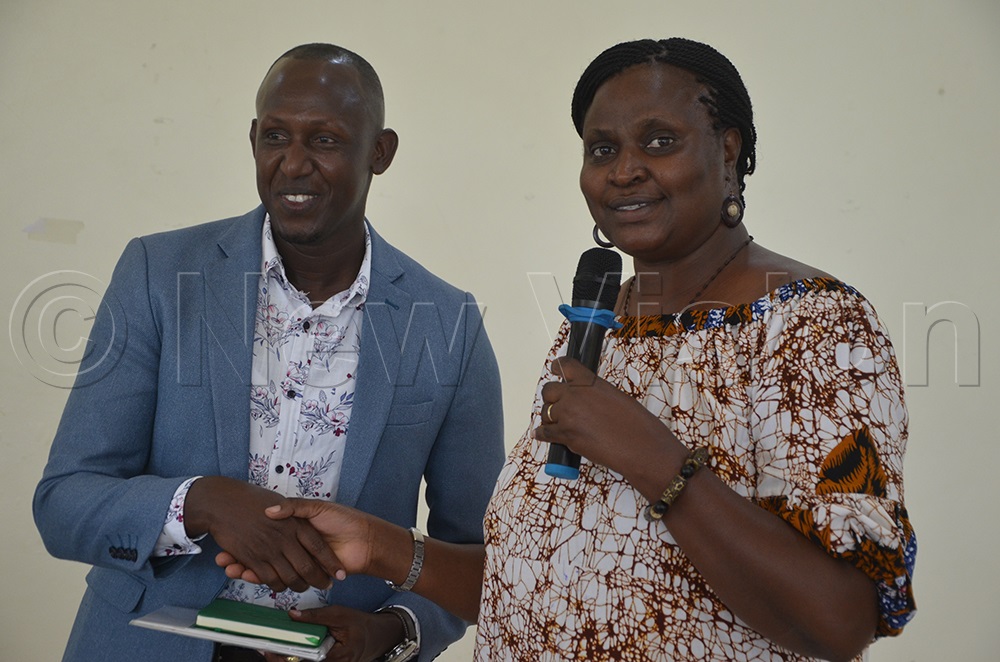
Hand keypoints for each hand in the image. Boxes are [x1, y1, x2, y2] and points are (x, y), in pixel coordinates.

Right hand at [185, 476, 342, 592]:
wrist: (221, 501)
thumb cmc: (251, 498)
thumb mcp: (278, 498)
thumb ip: (296, 510)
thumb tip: (309, 527)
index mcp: (295, 522)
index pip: (318, 546)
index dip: (330, 561)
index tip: (339, 573)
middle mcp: (285, 537)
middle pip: (307, 567)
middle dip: (318, 580)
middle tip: (324, 586)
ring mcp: (269, 549)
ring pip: (290, 577)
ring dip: (299, 585)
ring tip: (304, 587)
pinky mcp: (254, 559)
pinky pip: (270, 579)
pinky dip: (278, 585)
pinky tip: (282, 584)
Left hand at [264, 605, 402, 661]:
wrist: (378, 636)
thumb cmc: (361, 625)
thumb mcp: (340, 614)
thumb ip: (315, 616)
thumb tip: (291, 615)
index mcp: (337, 657)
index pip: (305, 660)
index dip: (284, 657)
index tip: (269, 650)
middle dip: (281, 659)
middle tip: (266, 651)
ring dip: (287, 658)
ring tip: (272, 651)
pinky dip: (297, 657)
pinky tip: (286, 651)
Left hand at [534, 358, 677, 479]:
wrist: (639, 447)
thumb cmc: (636, 424)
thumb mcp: (616, 397)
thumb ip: (594, 393)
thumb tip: (586, 398)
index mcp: (589, 381)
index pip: (564, 365)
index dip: (557, 367)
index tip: (554, 368)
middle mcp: (575, 395)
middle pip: (548, 390)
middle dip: (552, 397)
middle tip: (558, 403)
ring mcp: (567, 415)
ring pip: (545, 412)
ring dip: (549, 417)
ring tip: (558, 423)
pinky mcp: (565, 435)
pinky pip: (544, 432)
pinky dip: (542, 434)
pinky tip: (542, 434)